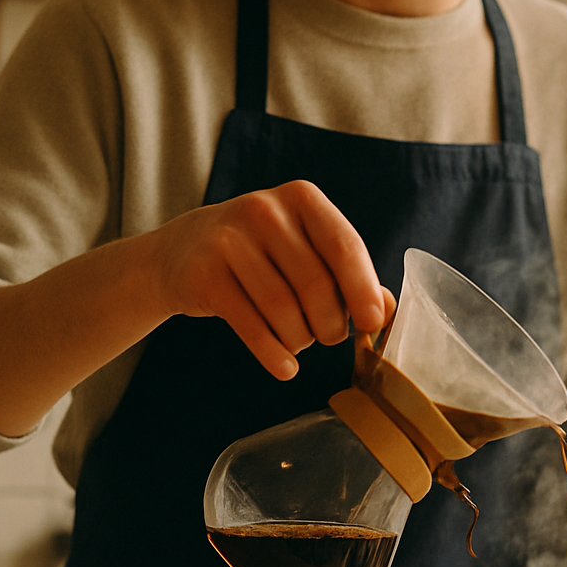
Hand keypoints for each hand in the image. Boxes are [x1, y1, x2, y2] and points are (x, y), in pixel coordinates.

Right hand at [144, 179, 395, 379]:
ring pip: (284, 310)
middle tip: (329, 336)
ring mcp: (229, 241)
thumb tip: (385, 310)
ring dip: (300, 339)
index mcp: (300, 198)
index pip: (343, 246)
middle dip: (331, 323)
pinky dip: (274, 355)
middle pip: (315, 285)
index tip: (373, 322)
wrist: (180, 252)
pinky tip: (284, 367)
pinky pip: (251, 327)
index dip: (362, 289)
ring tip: (301, 342)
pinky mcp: (204, 275)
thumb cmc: (261, 254)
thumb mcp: (304, 248)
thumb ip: (347, 274)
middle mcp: (264, 211)